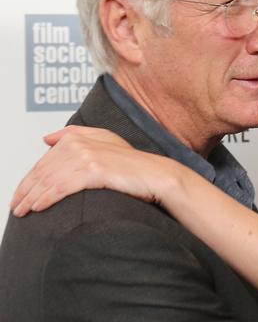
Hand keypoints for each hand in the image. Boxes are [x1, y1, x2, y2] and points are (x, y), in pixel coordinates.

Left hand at [11, 125, 175, 215]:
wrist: (154, 175)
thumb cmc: (131, 164)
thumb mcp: (105, 141)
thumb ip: (75, 134)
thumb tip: (46, 138)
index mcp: (78, 136)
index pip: (44, 161)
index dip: (28, 179)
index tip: (20, 194)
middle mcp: (79, 143)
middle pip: (43, 170)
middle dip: (25, 191)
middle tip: (15, 207)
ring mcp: (86, 155)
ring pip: (49, 180)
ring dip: (31, 198)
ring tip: (22, 212)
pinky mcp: (93, 170)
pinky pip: (61, 187)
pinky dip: (46, 198)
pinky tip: (38, 207)